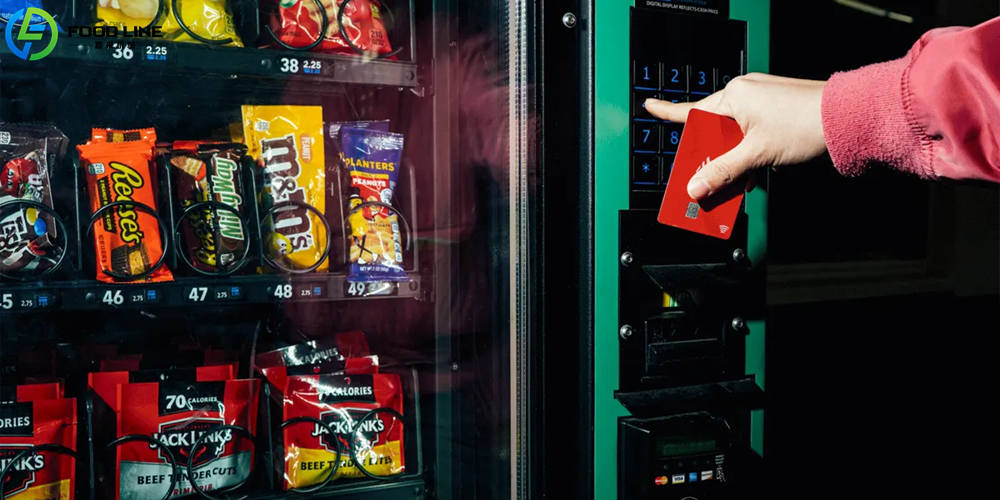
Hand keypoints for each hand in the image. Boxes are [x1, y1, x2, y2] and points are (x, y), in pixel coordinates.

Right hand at [645, 73, 827, 200]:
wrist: (848, 118)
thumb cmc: (806, 124)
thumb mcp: (756, 155)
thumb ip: (722, 171)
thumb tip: (696, 185)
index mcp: (733, 96)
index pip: (691, 110)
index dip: (667, 112)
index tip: (650, 107)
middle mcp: (745, 95)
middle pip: (713, 131)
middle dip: (709, 157)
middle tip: (702, 180)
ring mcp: (762, 103)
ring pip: (733, 136)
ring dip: (732, 161)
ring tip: (735, 183)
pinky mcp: (777, 113)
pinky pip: (750, 135)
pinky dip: (749, 156)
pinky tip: (754, 174)